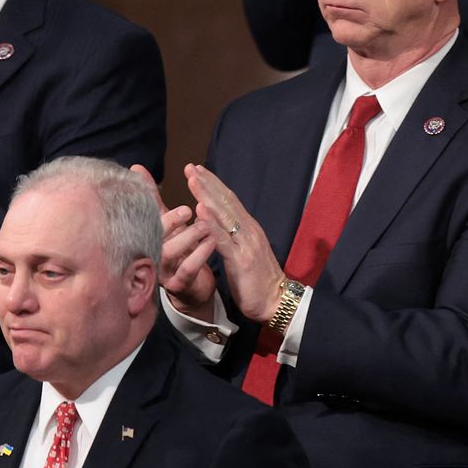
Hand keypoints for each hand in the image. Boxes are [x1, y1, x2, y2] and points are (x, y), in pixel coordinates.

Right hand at [132, 164, 216, 321]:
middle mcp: (152, 252)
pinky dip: (198, 255)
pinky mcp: (179, 284)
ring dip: (187, 237)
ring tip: (205, 225)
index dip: (156, 206)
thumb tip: (136, 167)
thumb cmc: (180, 251)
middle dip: (169, 221)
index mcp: (148, 235)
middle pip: (154, 236)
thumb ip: (153, 199)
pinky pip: (187, 270)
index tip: (175, 198)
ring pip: (169, 253)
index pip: (146, 218)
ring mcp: (164, 270)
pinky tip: (211, 242)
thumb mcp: (167, 223)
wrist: (194, 288)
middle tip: (187, 209)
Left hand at [184, 163, 285, 322]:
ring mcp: (246, 244)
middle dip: (208, 183)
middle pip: (226, 202)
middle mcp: (249, 231)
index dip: (214, 185)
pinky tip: (200, 211)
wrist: (276, 301)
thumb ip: (234, 237)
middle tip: (191, 166)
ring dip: (207, 196)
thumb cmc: (258, 279)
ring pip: (224, 215)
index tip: (198, 171)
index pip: (230, 201)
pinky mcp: (240, 260)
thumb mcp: (245, 253)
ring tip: (193, 180)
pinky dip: (211, 223)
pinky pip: (223, 238)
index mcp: (250, 229)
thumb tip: (216, 224)